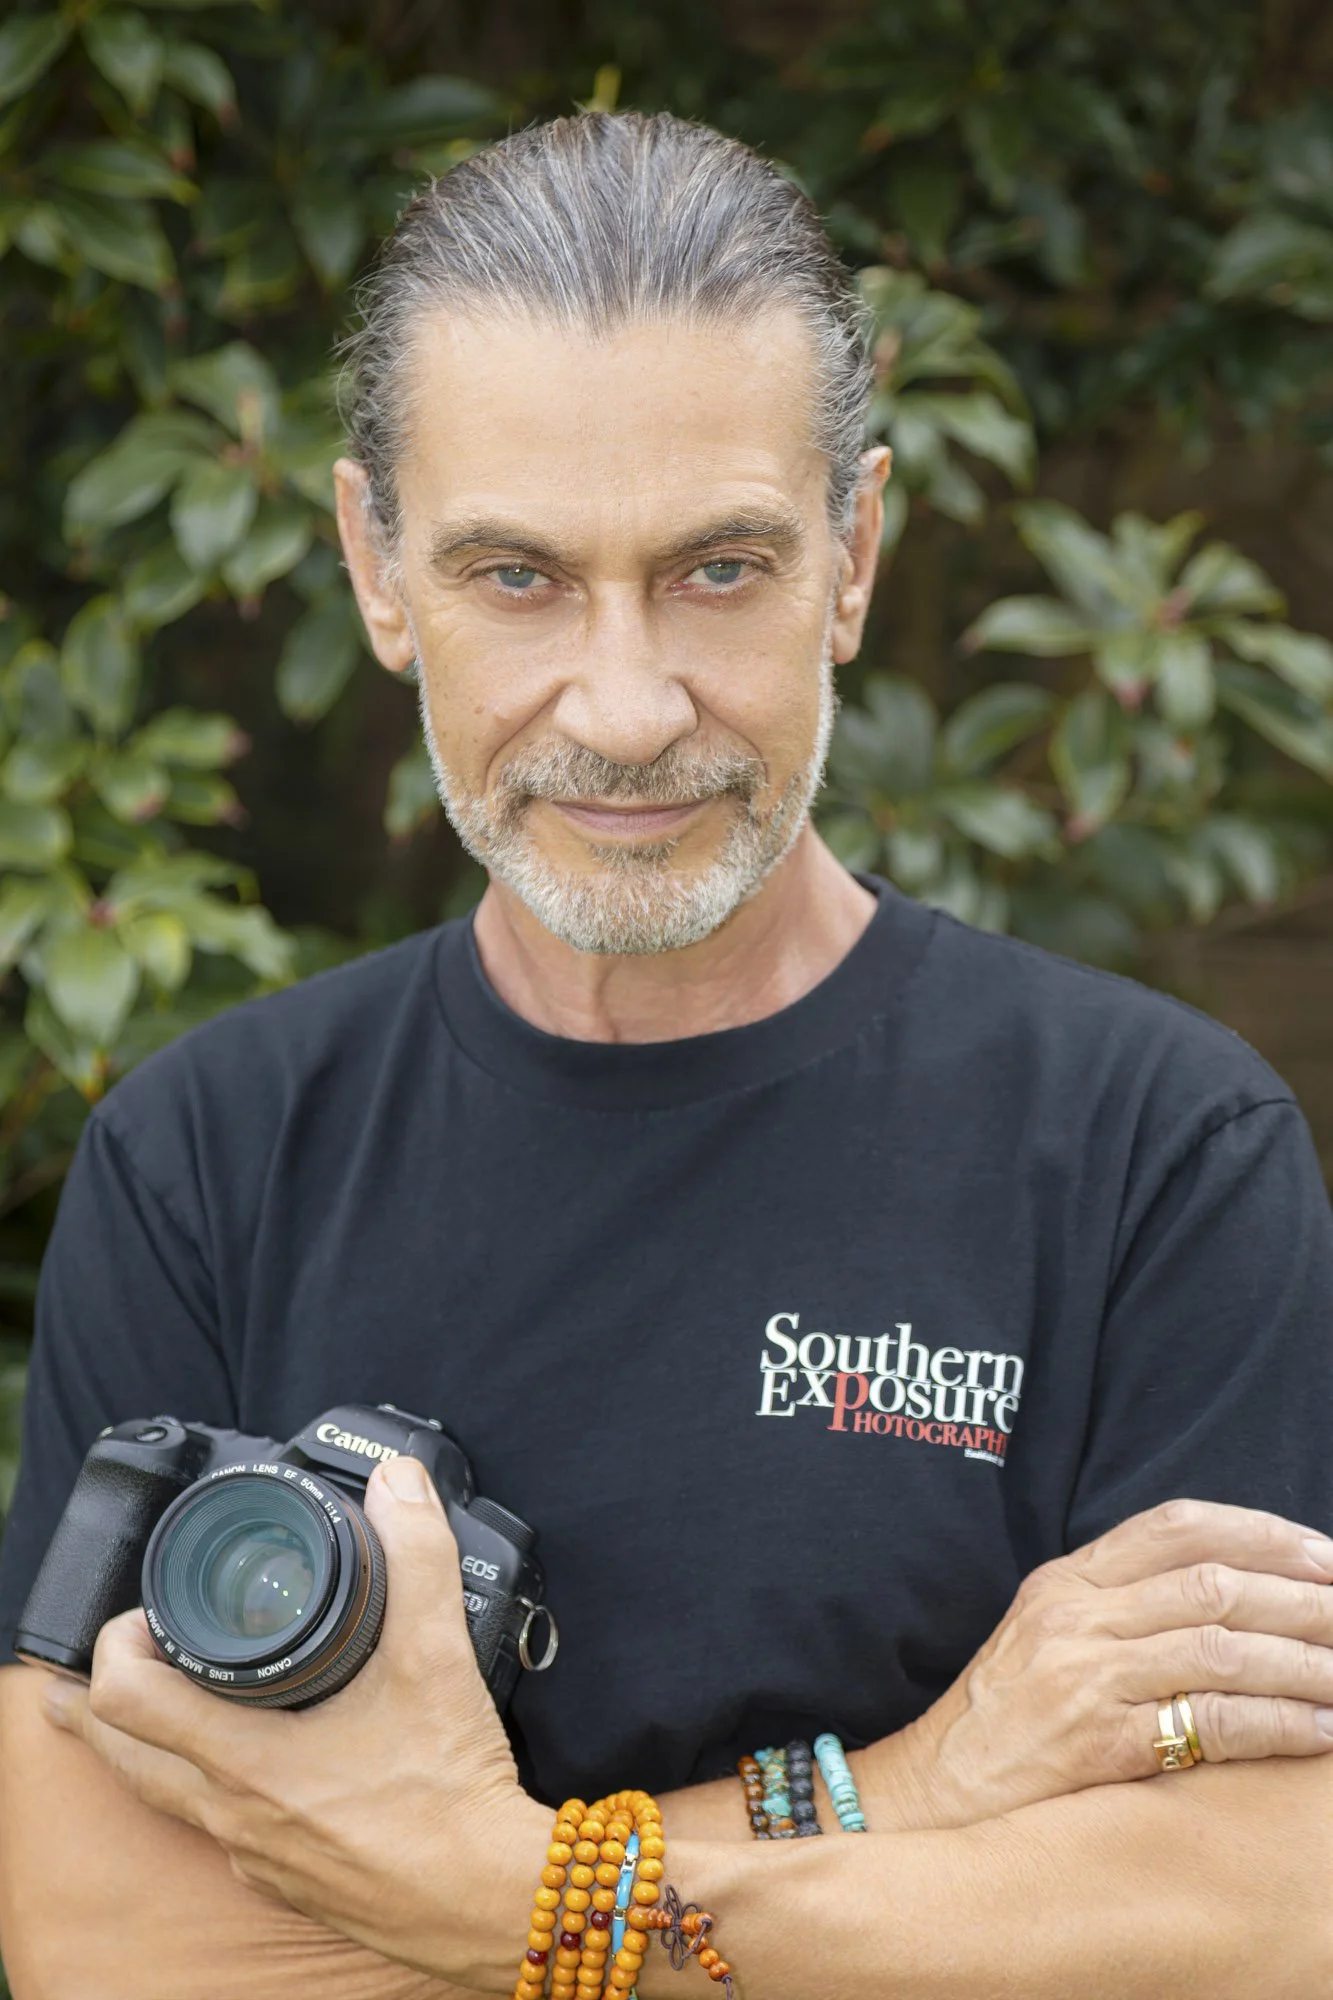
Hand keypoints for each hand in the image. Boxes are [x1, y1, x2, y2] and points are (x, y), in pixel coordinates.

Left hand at [41, 1454, 549, 1989]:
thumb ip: (417, 1556)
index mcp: (247, 1759)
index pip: (126, 1699)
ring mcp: (255, 1855)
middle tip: (91, 1663)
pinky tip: (238, 1770)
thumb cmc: (452, 1795)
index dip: (114, 1645)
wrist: (485, 1901)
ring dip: (141, 1747)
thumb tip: (397, 1484)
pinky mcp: (286, 1881)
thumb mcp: (438, 1656)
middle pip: (122, 1756)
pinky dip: (202, 1789)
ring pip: (165, 1797)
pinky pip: (216, 1829)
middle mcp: (234, 1814)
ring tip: (137, 1713)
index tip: (139, 1614)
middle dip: (92, 1705)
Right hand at [869, 1499, 1332, 1828]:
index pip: (1175, 1525)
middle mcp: (1075, 1616)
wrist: (933, 1792)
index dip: (1259, 1532)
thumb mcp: (1044, 1634)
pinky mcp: (1098, 1743)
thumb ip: (1116, 1603)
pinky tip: (1318, 1730)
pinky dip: (1276, 1722)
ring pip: (1220, 1648)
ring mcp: (1083, 1677)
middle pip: (1212, 1585)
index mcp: (1065, 1579)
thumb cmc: (1002, 1719)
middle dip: (1303, 1598)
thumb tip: (1224, 1590)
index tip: (1323, 1551)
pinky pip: (1210, 1722)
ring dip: (1304, 1661)